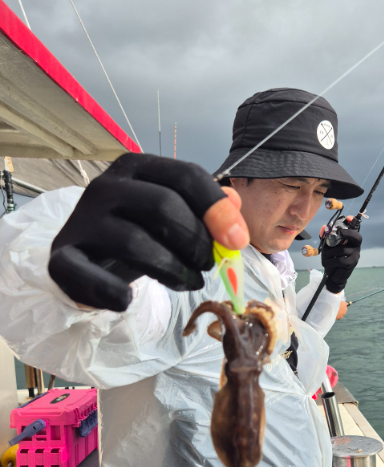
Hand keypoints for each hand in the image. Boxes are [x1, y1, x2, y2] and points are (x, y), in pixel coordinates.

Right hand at [48, 153, 248, 311]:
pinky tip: (127, 299)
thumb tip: (235, 204)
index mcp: (136, 167)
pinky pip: (89, 277)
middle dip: (197, 241)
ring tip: (190, 282)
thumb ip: (206, 210)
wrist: (90, 258)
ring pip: (137, 243)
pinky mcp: (63, 257)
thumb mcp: (176, 216)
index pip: (186, 175)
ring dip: (174, 270)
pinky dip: (114, 293)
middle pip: (164, 206)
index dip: (217, 209)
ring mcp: (82, 220)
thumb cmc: (141, 232)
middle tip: (208, 265)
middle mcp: (105, 186)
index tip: (238, 241)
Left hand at [321, 227, 361, 293]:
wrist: (332, 276)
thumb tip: (323, 227)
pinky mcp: (352, 263)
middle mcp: (355, 246)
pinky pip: (341, 260)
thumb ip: (325, 238)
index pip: (355, 229)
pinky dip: (331, 261)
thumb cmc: (331, 260)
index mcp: (350, 240)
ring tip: (325, 257)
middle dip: (348, 233)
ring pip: (343, 250)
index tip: (348, 218)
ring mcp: (355, 255)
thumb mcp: (326, 247)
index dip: (353, 223)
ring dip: (331, 253)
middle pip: (356, 237)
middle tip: (339, 233)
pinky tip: (327, 263)